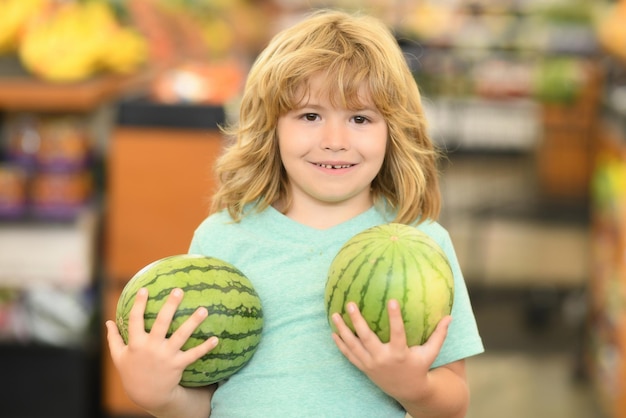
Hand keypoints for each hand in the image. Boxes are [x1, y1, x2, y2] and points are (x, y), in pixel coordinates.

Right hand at [106, 288, 218, 411]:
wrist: (147, 395)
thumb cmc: (132, 373)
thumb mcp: (119, 357)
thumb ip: (114, 338)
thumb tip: (107, 322)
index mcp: (136, 343)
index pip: (135, 320)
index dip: (139, 304)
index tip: (144, 289)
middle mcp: (151, 347)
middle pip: (161, 323)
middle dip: (170, 306)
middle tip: (179, 290)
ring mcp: (166, 356)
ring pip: (181, 336)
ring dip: (193, 323)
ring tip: (204, 310)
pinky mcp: (178, 364)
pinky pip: (193, 355)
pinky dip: (205, 348)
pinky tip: (216, 339)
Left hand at [331, 299, 450, 402]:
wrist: (408, 391)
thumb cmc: (419, 367)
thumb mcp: (430, 353)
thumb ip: (439, 335)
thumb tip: (450, 317)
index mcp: (400, 353)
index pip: (397, 332)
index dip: (394, 317)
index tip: (391, 300)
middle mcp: (383, 359)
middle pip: (367, 338)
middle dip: (357, 321)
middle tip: (350, 303)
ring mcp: (371, 364)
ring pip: (353, 346)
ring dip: (342, 330)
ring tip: (334, 314)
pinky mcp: (364, 368)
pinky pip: (349, 355)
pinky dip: (340, 344)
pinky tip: (333, 332)